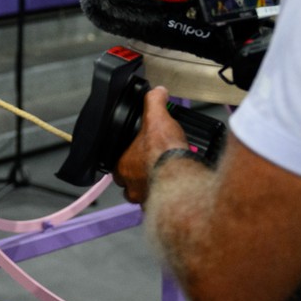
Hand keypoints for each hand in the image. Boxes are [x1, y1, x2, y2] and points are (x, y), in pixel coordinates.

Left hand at [113, 86, 188, 205]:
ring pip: (144, 195)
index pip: (118, 164)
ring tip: (165, 178)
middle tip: (153, 166)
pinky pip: (161, 206)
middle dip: (139, 175)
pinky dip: (167, 199)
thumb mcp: (157, 118)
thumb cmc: (164, 152)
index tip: (139, 154)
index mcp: (123, 166)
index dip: (127, 158)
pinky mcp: (163, 209)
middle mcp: (131, 186)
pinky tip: (176, 190)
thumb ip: (154, 103)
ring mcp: (146, 199)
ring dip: (152, 188)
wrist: (182, 178)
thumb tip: (157, 92)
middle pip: (130, 183)